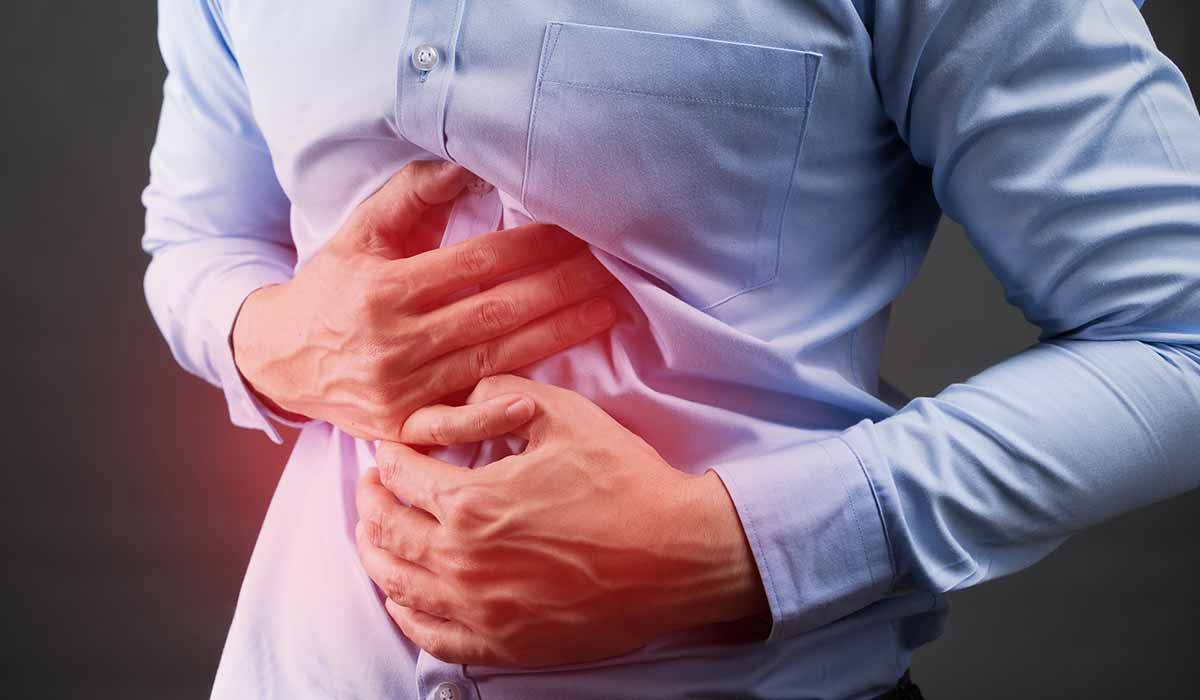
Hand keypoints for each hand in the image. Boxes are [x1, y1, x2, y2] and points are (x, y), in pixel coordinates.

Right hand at [231, 160, 617, 439]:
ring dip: (555, 336)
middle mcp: (395, 341)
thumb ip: (411, 196)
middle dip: (560, 287)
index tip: (576, 231)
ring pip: (492, 360)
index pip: (475, 264)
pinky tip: (540, 401)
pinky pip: (453, 427)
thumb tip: (467, 165)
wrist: (279, 358)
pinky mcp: (401, 428)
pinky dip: (493, 417)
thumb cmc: (332, 287)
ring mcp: (400, 390)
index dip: (531, 247)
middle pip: (495, 311)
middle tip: (611, 268)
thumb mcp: (359, 233)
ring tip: (605, 310)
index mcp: (386, 288)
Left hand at [354, 375, 768, 667]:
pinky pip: (432, 637)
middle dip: (369, 501)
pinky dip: (407, 613)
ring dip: (376, 554)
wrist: (676, 554)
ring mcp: (480, 610)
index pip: (399, 476)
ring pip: (398, 585)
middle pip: (385, 531)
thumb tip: (463, 398)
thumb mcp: (565, 414)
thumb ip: (503, 395)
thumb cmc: (624, 482)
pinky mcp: (504, 644)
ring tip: (376, 535)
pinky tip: (405, 597)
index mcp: (471, 502)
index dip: (388, 455)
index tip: (390, 449)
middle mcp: (462, 561)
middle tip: (371, 486)